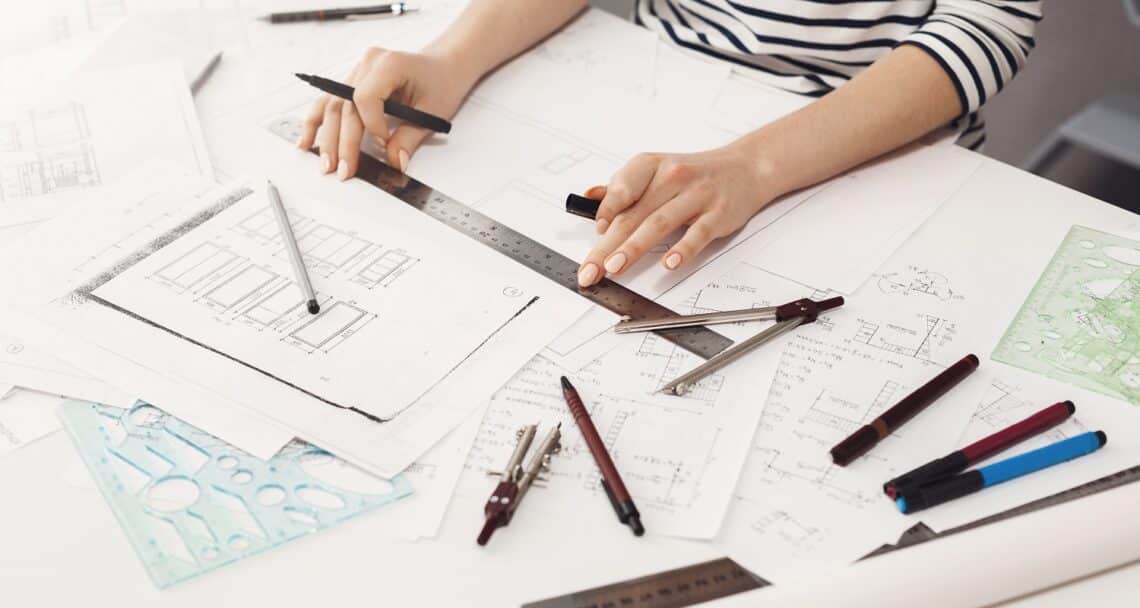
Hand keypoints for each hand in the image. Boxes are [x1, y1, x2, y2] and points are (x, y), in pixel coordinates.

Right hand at [297, 46, 476, 178]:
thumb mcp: (432, 112)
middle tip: (342, 170)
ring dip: (325, 136)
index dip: (371, 125)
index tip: (383, 143)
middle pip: (345, 105)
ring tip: (323, 164)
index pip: (365, 97)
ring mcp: (357, 71)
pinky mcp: (352, 81)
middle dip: (342, 142)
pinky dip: (317, 122)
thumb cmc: (441, 82)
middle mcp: (368, 63)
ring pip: (332, 105)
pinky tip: (306, 140)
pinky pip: (330, 101)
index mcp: (388, 64)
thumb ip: (410, 138)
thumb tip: (395, 162)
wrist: (444, 66)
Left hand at [576, 140, 779, 286]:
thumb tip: (589, 196)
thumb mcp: (656, 170)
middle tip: (591, 269)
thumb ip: (623, 186)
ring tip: (615, 267)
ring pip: (659, 223)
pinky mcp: (718, 214)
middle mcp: (672, 177)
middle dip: (607, 245)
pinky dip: (683, 249)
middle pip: (634, 215)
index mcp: (651, 166)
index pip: (623, 188)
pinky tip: (668, 264)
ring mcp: (696, 196)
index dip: (606, 210)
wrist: (746, 168)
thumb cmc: (694, 174)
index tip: (595, 230)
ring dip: (634, 248)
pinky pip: (698, 233)